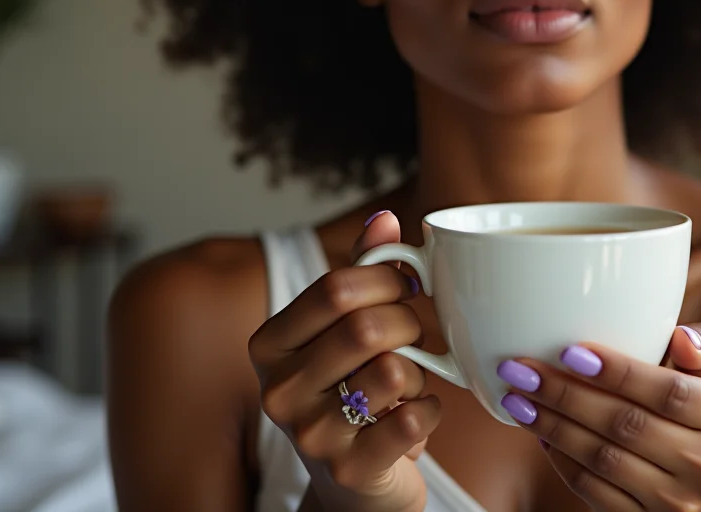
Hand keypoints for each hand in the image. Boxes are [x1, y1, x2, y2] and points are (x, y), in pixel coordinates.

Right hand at [249, 211, 438, 511]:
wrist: (353, 481)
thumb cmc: (351, 388)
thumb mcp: (345, 328)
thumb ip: (363, 271)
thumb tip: (384, 219)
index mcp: (269, 345)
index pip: (336, 287)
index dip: (386, 281)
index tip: (405, 289)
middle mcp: (278, 390)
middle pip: (365, 327)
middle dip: (407, 325)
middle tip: (413, 337)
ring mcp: (310, 435)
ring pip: (392, 371)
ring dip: (419, 372)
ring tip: (408, 382)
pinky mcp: (350, 470)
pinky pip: (414, 419)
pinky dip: (431, 409)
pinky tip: (417, 413)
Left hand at [497, 324, 700, 510]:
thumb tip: (679, 335)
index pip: (668, 391)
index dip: (617, 371)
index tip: (570, 351)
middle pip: (625, 425)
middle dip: (565, 395)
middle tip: (521, 371)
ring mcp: (677, 502)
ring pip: (602, 459)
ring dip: (553, 427)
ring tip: (518, 400)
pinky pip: (593, 491)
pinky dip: (562, 461)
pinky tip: (540, 435)